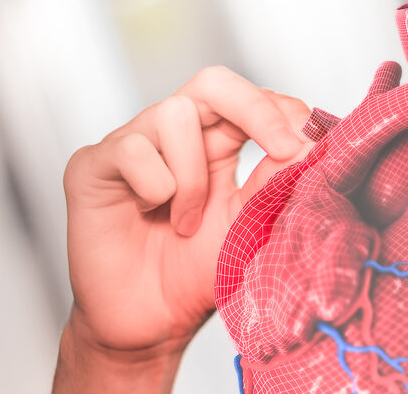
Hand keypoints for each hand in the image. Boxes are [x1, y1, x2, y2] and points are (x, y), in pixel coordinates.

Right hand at [55, 66, 309, 391]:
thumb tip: (316, 141)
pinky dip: (154, 187)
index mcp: (217, 143)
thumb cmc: (198, 274)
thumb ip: (279, 179)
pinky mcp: (92, 165)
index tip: (313, 145)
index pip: (253, 98)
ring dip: (194, 176)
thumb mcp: (253, 222)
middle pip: (214, 82)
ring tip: (187, 221)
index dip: (284, 113)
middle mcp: (174, 135)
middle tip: (284, 150)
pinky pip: (132, 149)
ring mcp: (132, 144)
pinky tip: (150, 217)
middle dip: (255, 109)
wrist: (151, 325)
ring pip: (174, 113)